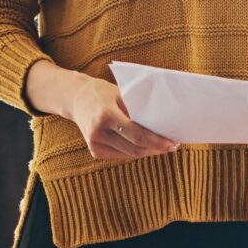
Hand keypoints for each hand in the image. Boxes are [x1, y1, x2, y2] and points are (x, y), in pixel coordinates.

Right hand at [32, 65, 177, 161]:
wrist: (75, 99)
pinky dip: (134, 150)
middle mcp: (98, 132)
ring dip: (147, 151)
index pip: (137, 135)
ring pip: (129, 154)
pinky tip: (144, 145)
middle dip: (156, 148)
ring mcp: (94, 144)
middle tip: (172, 146)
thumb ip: (137, 110)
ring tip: (162, 146)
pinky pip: (121, 154)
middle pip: (135, 148)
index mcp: (106, 115)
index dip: (156, 142)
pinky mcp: (94, 151)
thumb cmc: (102, 93)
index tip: (172, 144)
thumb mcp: (121, 95)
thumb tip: (161, 125)